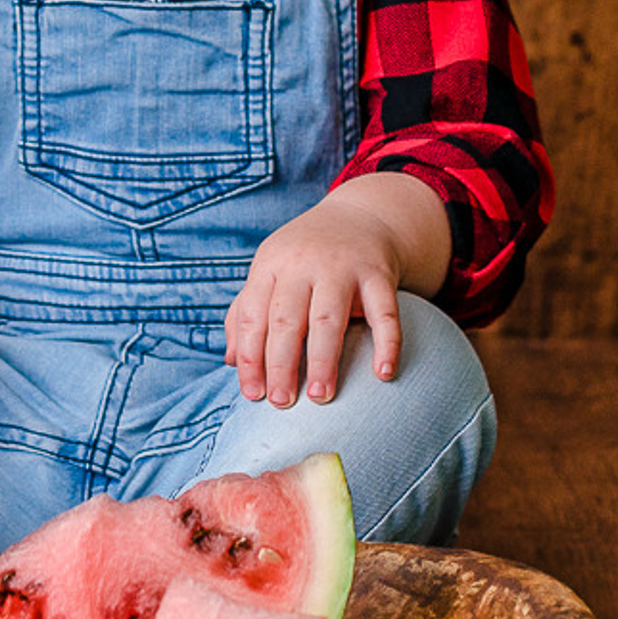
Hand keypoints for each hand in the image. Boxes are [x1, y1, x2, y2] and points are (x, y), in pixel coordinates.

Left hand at [223, 176, 451, 408]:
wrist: (360, 215)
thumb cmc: (305, 255)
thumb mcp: (270, 271)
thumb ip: (246, 312)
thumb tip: (229, 361)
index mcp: (271, 264)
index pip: (253, 316)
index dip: (249, 358)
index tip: (253, 395)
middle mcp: (303, 263)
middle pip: (286, 320)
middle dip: (281, 364)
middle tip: (282, 403)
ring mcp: (343, 267)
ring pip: (328, 318)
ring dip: (323, 360)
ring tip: (319, 396)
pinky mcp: (379, 274)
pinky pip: (385, 312)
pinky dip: (387, 344)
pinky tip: (383, 374)